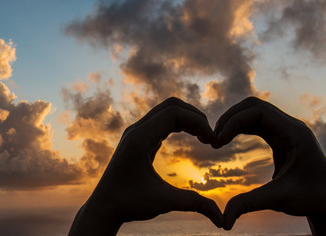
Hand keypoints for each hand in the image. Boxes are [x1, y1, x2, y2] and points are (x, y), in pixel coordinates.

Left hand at [69, 97, 222, 234]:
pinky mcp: (137, 139)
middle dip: (195, 117)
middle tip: (211, 136)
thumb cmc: (129, 204)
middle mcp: (135, 130)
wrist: (104, 208)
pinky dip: (179, 125)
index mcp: (139, 138)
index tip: (213, 141)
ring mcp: (135, 133)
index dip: (198, 122)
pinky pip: (161, 122)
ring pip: (166, 111)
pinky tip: (193, 138)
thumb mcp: (164, 203)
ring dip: (188, 120)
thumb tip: (222, 220)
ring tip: (205, 138)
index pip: (173, 113)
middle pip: (171, 106)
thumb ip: (194, 205)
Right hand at [213, 97, 325, 234]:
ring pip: (255, 112)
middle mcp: (292, 126)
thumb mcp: (279, 200)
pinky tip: (228, 139)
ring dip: (234, 121)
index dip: (233, 121)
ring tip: (217, 139)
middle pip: (254, 106)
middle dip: (231, 118)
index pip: (258, 112)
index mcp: (295, 133)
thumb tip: (224, 221)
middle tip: (213, 137)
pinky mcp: (283, 137)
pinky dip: (241, 127)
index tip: (217, 141)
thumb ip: (250, 204)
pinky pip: (258, 123)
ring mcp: (288, 129)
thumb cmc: (311, 199)